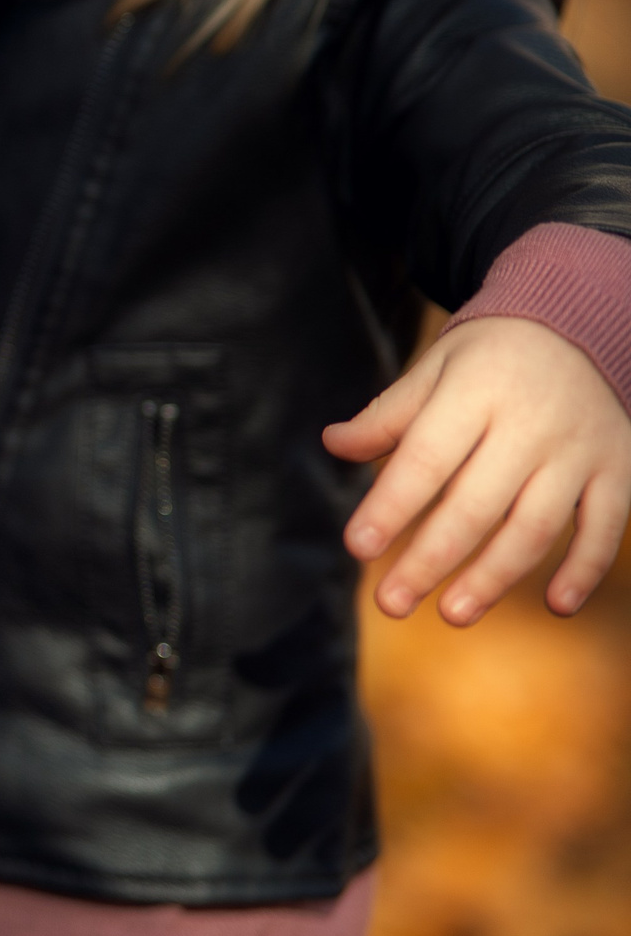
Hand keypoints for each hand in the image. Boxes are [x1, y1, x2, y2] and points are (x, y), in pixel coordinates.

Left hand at [324, 316, 630, 622]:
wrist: (580, 322)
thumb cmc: (489, 357)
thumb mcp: (434, 369)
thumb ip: (388, 415)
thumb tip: (333, 445)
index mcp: (475, 392)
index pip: (425, 459)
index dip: (390, 507)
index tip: (356, 548)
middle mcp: (531, 423)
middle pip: (476, 505)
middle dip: (430, 559)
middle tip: (391, 602)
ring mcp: (580, 448)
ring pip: (536, 525)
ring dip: (495, 576)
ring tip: (453, 613)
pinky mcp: (619, 467)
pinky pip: (606, 525)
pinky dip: (585, 568)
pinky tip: (556, 605)